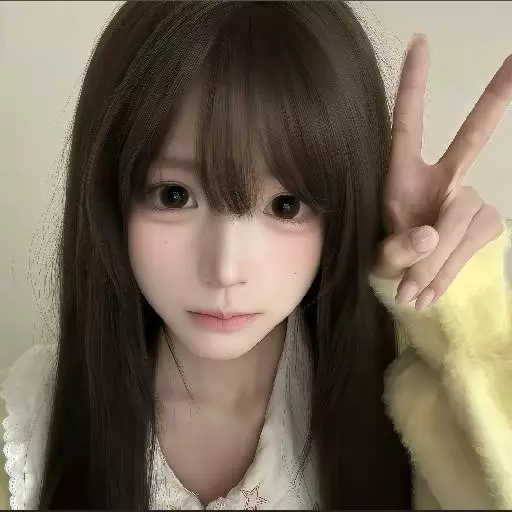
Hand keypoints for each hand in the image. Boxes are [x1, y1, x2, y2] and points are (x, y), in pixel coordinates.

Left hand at [373, 34, 511, 308]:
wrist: (405, 282)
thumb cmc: (385, 258)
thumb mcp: (378, 257)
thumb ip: (396, 251)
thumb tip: (432, 236)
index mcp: (401, 174)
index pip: (406, 124)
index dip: (412, 85)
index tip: (419, 43)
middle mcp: (440, 177)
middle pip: (471, 140)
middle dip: (493, 100)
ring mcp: (466, 197)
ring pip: (465, 218)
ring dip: (440, 262)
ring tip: (413, 291)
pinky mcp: (486, 220)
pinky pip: (476, 243)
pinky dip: (452, 271)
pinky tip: (429, 291)